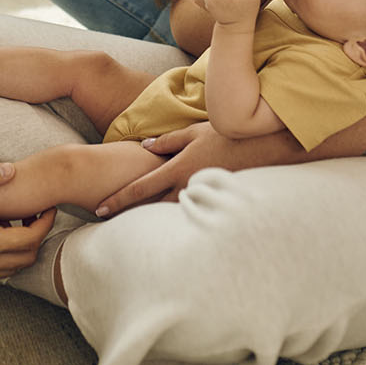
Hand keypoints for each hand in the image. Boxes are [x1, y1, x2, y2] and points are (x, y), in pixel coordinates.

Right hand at [0, 163, 55, 282]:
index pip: (31, 239)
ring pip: (10, 269)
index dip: (45, 223)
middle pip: (27, 258)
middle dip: (36, 237)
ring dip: (18, 248)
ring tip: (10, 223)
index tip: (47, 208)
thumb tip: (11, 169)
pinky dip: (0, 257)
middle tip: (33, 216)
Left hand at [93, 122, 301, 216]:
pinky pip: (194, 216)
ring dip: (155, 224)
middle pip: (152, 210)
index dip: (118, 199)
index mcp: (178, 168)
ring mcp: (203, 199)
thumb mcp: (195, 131)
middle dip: (130, 218)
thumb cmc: (229, 135)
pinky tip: (174, 232)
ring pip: (172, 217)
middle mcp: (188, 188)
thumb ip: (168, 141)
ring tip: (136, 234)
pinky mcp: (217, 206)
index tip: (98, 209)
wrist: (267, 147)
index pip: (141, 188)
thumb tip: (145, 146)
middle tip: (108, 228)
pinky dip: (180, 222)